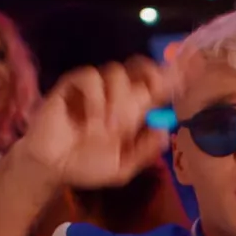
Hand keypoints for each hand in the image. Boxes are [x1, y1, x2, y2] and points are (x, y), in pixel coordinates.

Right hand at [20, 57, 170, 189]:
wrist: (52, 167)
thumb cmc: (87, 166)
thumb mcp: (122, 168)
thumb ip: (143, 152)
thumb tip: (164, 132)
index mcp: (134, 111)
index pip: (157, 86)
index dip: (171, 78)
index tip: (183, 78)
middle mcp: (118, 94)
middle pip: (141, 67)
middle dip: (151, 76)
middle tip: (151, 96)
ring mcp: (96, 87)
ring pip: (117, 73)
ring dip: (118, 100)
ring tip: (110, 129)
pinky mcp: (73, 85)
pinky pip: (90, 78)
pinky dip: (95, 98)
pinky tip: (90, 120)